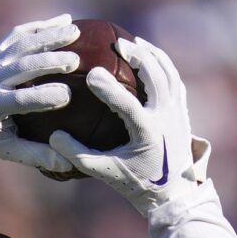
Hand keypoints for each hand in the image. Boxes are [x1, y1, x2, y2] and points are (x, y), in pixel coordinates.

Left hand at [0, 15, 78, 174]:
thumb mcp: (6, 149)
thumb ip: (36, 155)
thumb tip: (69, 162)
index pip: (18, 100)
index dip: (41, 97)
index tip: (66, 96)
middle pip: (22, 67)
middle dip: (48, 61)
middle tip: (75, 61)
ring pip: (22, 44)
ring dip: (49, 36)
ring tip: (75, 31)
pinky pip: (19, 34)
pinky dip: (41, 26)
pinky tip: (65, 20)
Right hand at [48, 37, 210, 214]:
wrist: (174, 195)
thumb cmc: (136, 185)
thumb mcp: (105, 173)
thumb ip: (78, 155)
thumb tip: (54, 137)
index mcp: (147, 133)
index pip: (127, 104)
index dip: (108, 88)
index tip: (91, 73)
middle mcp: (166, 119)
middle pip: (156, 77)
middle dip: (138, 56)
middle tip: (117, 44)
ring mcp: (177, 114)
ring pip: (169, 74)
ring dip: (153, 55)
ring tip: (134, 43)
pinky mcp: (182, 113)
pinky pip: (174, 81)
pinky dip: (163, 65)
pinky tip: (149, 56)